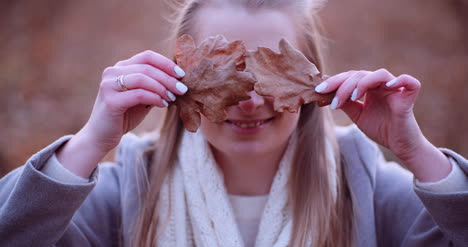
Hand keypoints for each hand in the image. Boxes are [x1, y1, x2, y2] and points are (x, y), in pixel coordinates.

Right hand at [57, 50, 186, 177]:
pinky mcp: (110, 100)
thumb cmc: (124, 116)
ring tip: (173, 98)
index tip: (182, 74)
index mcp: (121, 68)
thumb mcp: (142, 98)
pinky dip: (154, 98)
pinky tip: (163, 104)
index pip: (147, 56)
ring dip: (162, 87)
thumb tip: (178, 80)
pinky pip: (139, 94)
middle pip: (147, 67)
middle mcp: (112, 72)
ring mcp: (109, 85)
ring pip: (142, 78)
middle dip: (168, 78)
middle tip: (182, 89)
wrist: (101, 137)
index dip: (166, 63)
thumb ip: (154, 87)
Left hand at [315, 69, 423, 158]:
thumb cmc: (380, 128)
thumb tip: (327, 94)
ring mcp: (396, 89)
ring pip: (380, 74)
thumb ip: (346, 104)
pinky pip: (409, 82)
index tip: (319, 90)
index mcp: (369, 87)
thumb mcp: (357, 115)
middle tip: (333, 101)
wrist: (399, 145)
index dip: (334, 82)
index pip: (350, 77)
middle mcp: (381, 85)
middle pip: (361, 74)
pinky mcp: (408, 97)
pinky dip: (400, 80)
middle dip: (343, 85)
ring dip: (363, 83)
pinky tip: (388, 86)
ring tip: (353, 97)